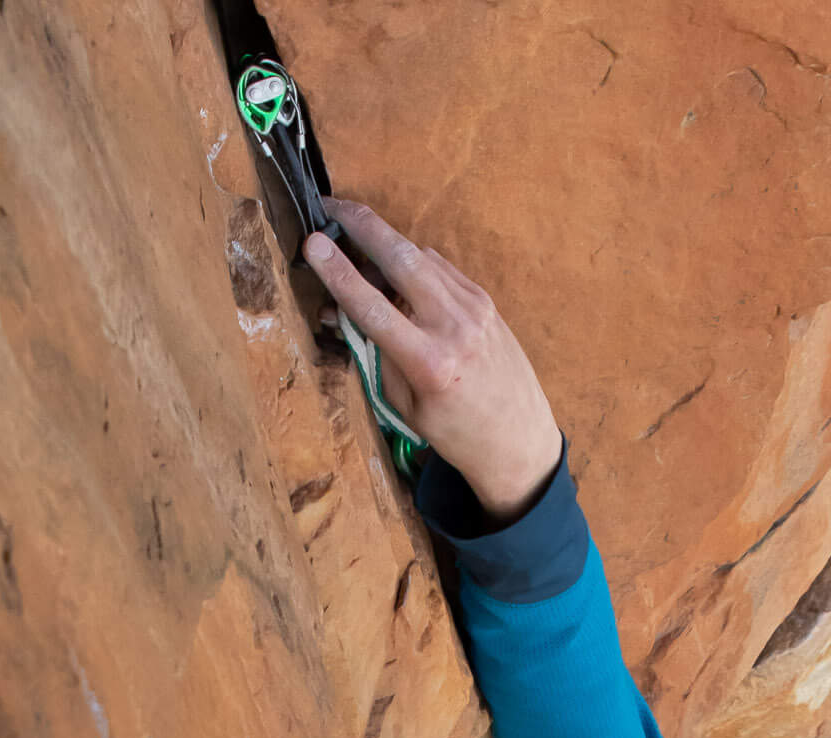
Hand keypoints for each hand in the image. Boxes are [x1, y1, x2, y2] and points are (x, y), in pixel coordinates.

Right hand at [305, 199, 562, 519]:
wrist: (518, 438)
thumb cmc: (455, 433)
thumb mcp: (405, 405)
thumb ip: (375, 355)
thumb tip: (339, 312)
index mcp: (429, 363)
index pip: (373, 306)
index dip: (338, 272)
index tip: (312, 243)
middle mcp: (455, 327)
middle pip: (402, 259)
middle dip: (363, 226)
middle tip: (330, 205)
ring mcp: (475, 308)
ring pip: (421, 257)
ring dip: (385, 242)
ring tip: (353, 238)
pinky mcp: (485, 300)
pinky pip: (440, 269)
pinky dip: (412, 263)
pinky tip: (393, 269)